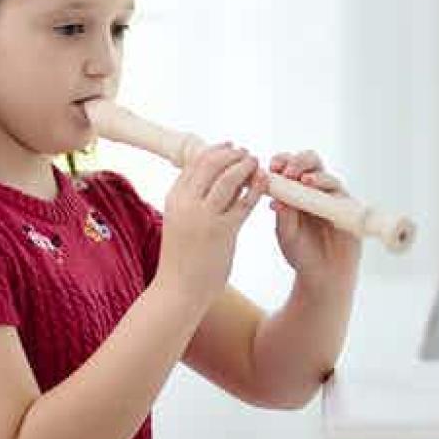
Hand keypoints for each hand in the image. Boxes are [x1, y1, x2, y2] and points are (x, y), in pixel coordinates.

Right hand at [157, 142, 268, 306]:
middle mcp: (187, 203)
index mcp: (174, 198)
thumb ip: (193, 201)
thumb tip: (212, 182)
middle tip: (247, 154)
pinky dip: (256, 188)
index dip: (216, 150)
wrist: (178, 291)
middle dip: (233, 154)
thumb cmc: (181, 258)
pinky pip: (244, 202)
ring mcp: (204, 217)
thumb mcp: (180, 221)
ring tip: (257, 163)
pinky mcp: (223, 232)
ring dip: (246, 166)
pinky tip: (264, 183)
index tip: (231, 147)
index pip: (195, 161)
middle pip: (212, 163)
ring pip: (229, 178)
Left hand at [269, 150, 360, 285]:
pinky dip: (331, 193)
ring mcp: (334, 198)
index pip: (289, 165)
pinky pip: (342, 196)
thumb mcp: (286, 233)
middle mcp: (316, 189)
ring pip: (328, 176)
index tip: (271, 168)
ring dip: (315, 176)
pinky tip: (321, 198)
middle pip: (311, 161)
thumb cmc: (302, 252)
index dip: (281, 161)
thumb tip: (276, 197)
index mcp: (296, 189)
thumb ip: (283, 214)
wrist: (323, 275)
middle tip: (287, 172)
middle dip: (299, 161)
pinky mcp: (348, 210)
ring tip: (303, 181)